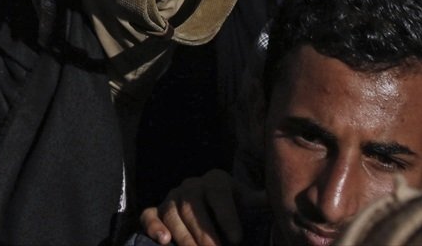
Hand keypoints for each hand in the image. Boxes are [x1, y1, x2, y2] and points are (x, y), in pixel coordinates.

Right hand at [137, 168, 253, 245]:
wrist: (212, 213)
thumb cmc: (235, 211)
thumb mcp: (248, 204)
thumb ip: (259, 202)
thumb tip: (272, 198)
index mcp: (215, 181)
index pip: (218, 193)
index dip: (227, 216)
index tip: (237, 240)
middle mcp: (190, 186)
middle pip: (193, 207)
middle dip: (205, 234)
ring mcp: (171, 198)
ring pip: (172, 215)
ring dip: (184, 237)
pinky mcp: (155, 211)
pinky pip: (148, 216)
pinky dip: (153, 227)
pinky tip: (164, 241)